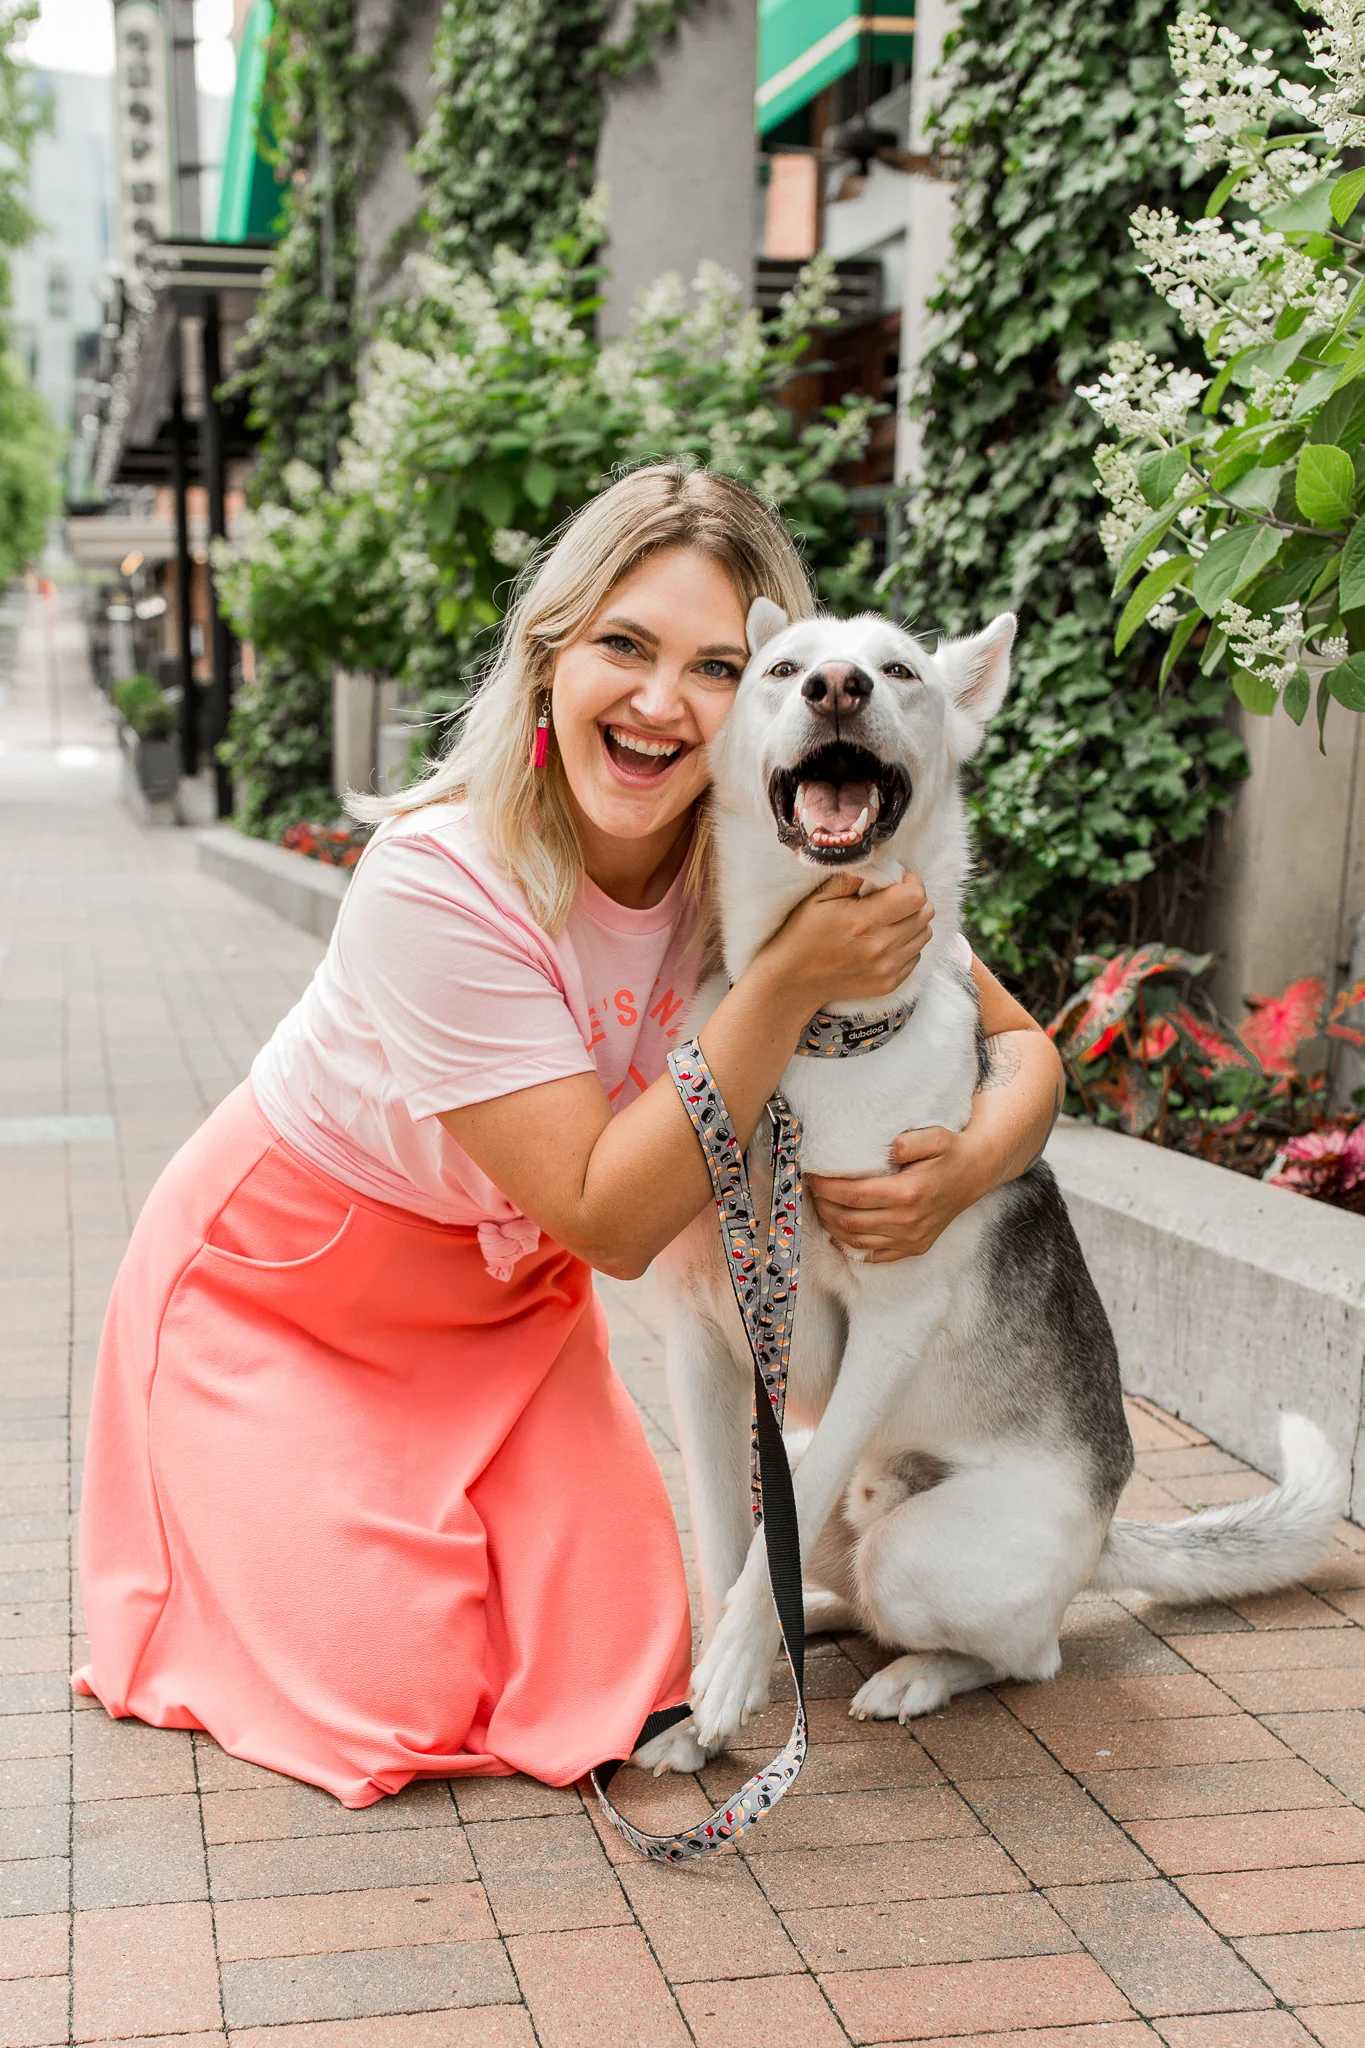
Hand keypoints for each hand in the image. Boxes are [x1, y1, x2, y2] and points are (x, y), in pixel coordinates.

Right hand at [760, 872, 933, 1014]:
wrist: (794, 981)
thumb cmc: (803, 935)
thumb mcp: (819, 898)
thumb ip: (851, 877)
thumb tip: (878, 863)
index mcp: (864, 921)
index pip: (916, 896)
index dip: (911, 882)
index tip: (897, 881)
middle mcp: (881, 948)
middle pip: (926, 913)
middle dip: (913, 900)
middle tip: (891, 899)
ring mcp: (887, 969)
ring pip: (925, 934)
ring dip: (912, 922)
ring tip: (888, 921)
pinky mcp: (890, 983)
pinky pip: (916, 955)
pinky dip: (906, 945)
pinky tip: (883, 941)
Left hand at [807, 1125, 985, 1262]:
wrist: (976, 1172)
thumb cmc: (950, 1151)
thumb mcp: (934, 1136)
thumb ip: (907, 1142)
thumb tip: (885, 1149)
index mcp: (908, 1193)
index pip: (852, 1195)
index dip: (826, 1187)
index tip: (812, 1175)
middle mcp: (908, 1221)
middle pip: (848, 1219)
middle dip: (822, 1205)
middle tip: (812, 1189)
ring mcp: (911, 1238)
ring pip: (855, 1240)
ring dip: (831, 1224)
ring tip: (821, 1206)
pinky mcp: (914, 1247)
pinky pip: (874, 1255)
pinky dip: (850, 1245)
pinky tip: (839, 1231)